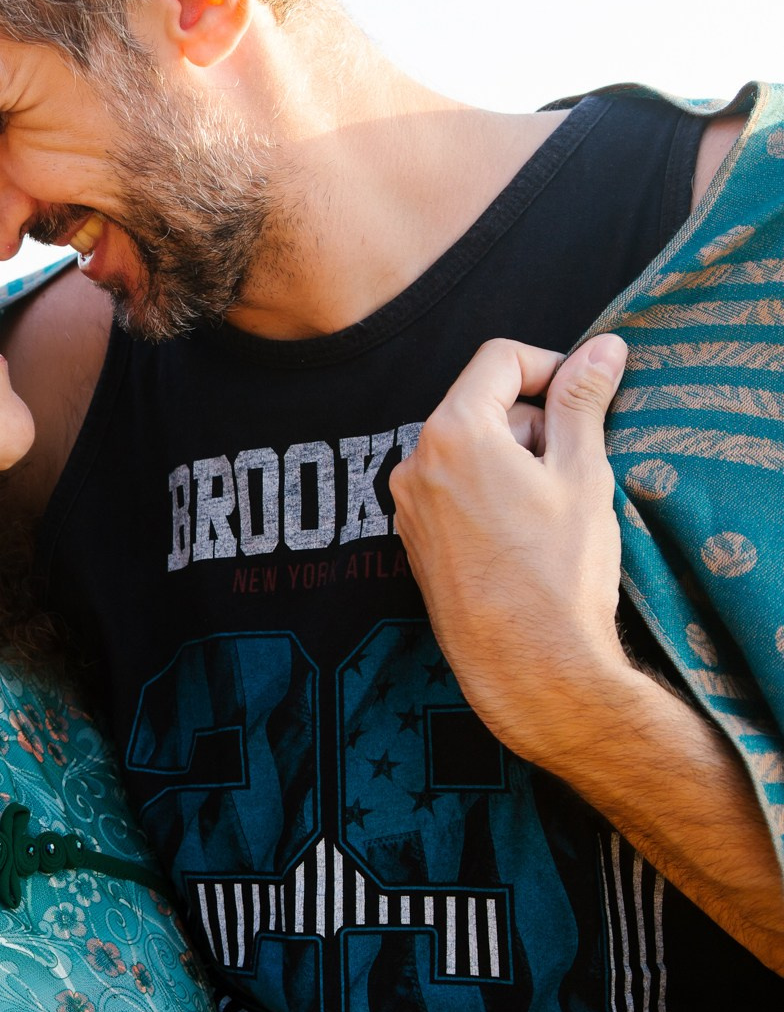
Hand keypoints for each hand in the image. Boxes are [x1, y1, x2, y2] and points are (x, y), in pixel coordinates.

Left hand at [389, 334, 638, 766]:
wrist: (527, 663)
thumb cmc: (559, 570)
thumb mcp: (583, 473)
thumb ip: (583, 401)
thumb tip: (604, 347)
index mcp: (453, 432)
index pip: (500, 359)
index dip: (550, 366)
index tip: (584, 399)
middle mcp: (415, 461)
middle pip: (481, 404)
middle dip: (532, 422)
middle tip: (571, 470)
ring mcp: (408, 502)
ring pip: (467, 447)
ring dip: (512, 459)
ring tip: (548, 511)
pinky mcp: (412, 536)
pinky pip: (452, 487)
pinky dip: (488, 491)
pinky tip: (521, 535)